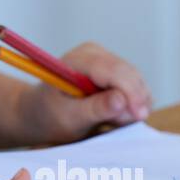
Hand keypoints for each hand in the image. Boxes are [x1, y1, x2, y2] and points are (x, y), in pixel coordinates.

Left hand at [21, 41, 152, 143]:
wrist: (40, 113)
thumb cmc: (49, 116)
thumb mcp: (68, 118)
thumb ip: (95, 109)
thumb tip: (121, 100)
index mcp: (77, 60)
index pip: (113, 70)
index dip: (130, 91)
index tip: (139, 115)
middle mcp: (95, 54)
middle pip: (130, 75)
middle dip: (133, 102)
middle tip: (120, 125)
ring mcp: (107, 61)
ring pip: (137, 82)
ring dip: (133, 106)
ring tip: (110, 122)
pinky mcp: (117, 72)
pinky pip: (137, 88)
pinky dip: (133, 105)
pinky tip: (115, 116)